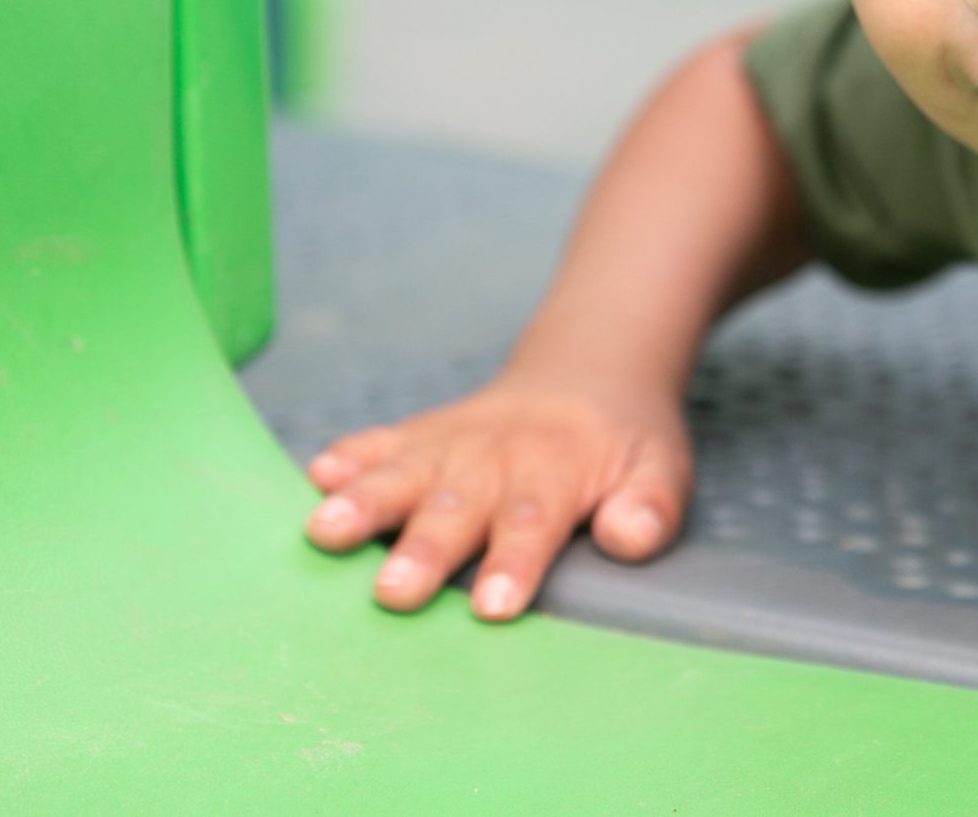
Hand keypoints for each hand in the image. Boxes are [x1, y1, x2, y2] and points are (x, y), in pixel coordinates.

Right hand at [301, 366, 691, 617]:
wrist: (590, 371)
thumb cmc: (624, 441)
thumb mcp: (660, 468)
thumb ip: (650, 506)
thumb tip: (630, 538)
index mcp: (558, 472)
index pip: (535, 522)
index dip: (515, 563)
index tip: (493, 605)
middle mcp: (497, 456)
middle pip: (457, 507)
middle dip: (424, 549)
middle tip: (393, 593)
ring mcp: (453, 442)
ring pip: (405, 473)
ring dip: (365, 502)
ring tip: (325, 530)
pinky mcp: (421, 434)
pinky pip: (381, 441)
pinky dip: (349, 457)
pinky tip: (317, 476)